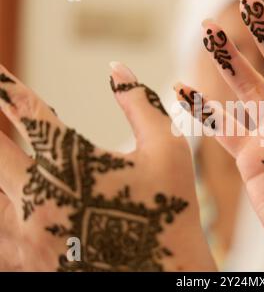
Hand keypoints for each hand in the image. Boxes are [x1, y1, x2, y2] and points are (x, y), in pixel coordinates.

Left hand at [0, 62, 214, 270]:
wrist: (166, 275)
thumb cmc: (170, 209)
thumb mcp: (167, 149)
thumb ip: (139, 103)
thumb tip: (117, 68)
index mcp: (73, 164)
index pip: (27, 111)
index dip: (2, 86)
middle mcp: (38, 198)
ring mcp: (27, 235)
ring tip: (8, 157)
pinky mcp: (26, 262)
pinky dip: (0, 209)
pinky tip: (8, 202)